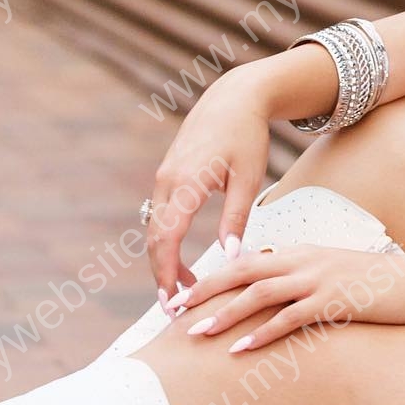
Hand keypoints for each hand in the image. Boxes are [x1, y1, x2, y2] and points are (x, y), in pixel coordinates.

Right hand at [144, 66, 272, 305]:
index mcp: (186, 183)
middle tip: (175, 307)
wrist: (235, 97)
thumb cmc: (247, 135)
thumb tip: (231, 257)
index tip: (172, 302)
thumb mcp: (249, 178)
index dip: (167, 273)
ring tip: (184, 287)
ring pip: (155, 228)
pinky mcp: (167, 174)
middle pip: (155, 238)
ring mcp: (164, 176)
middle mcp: (167, 181)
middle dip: (161, 274)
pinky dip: (165, 240)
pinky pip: (159, 215)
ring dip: (163, 259)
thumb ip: (236, 218)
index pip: (167, 239)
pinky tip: (180, 258)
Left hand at [164, 242, 404, 351]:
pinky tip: (241, 349)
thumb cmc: (379, 285)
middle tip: (175, 309)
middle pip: (243, 271)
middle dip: (206, 290)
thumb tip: (280, 301)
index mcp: (302, 252)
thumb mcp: (336, 276)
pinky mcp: (333, 301)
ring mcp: (318, 279)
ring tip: (198, 334)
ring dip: (225, 314)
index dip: (215, 277)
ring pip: (259, 294)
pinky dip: (261, 334)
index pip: (247, 261)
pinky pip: (288, 318)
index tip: (188, 295)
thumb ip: (306, 282)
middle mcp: (305, 260)